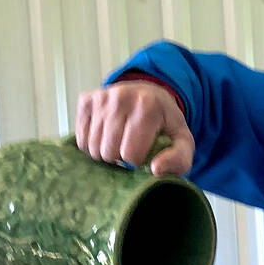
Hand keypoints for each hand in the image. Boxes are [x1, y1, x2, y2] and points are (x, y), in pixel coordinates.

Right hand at [74, 79, 194, 175]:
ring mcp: (101, 97)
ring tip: (119, 141)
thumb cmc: (164, 123)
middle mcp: (121, 97)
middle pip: (108, 152)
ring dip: (106, 151)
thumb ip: (179, 160)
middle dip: (120, 157)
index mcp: (147, 106)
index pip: (130, 154)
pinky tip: (107, 135)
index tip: (145, 150)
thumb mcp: (183, 142)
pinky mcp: (86, 100)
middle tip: (130, 146)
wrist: (150, 94)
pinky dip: (93, 143)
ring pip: (92, 147)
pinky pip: (81, 139)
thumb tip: (155, 170)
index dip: (138, 160)